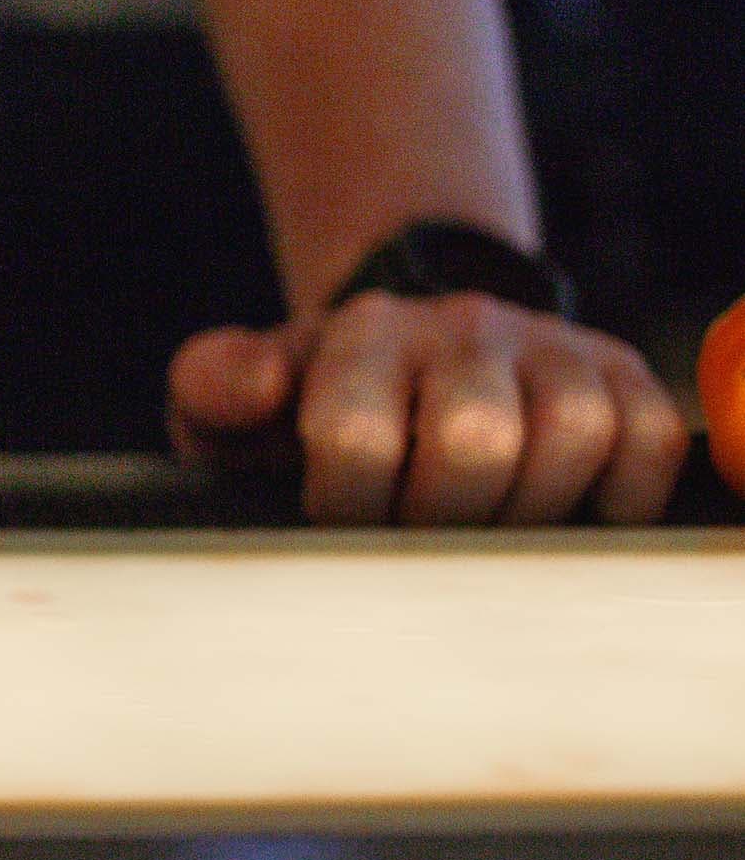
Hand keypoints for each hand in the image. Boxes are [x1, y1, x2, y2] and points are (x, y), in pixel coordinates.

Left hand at [168, 292, 690, 523]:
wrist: (396, 355)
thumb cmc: (302, 406)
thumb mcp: (228, 397)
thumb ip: (212, 386)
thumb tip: (256, 388)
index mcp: (361, 333)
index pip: (358, 432)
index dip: (347, 505)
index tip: (338, 520)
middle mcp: (461, 325)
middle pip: (476, 439)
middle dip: (439, 516)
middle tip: (414, 534)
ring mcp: (547, 345)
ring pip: (571, 434)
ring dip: (526, 510)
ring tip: (481, 528)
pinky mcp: (618, 372)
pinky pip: (647, 440)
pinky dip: (616, 495)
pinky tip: (560, 513)